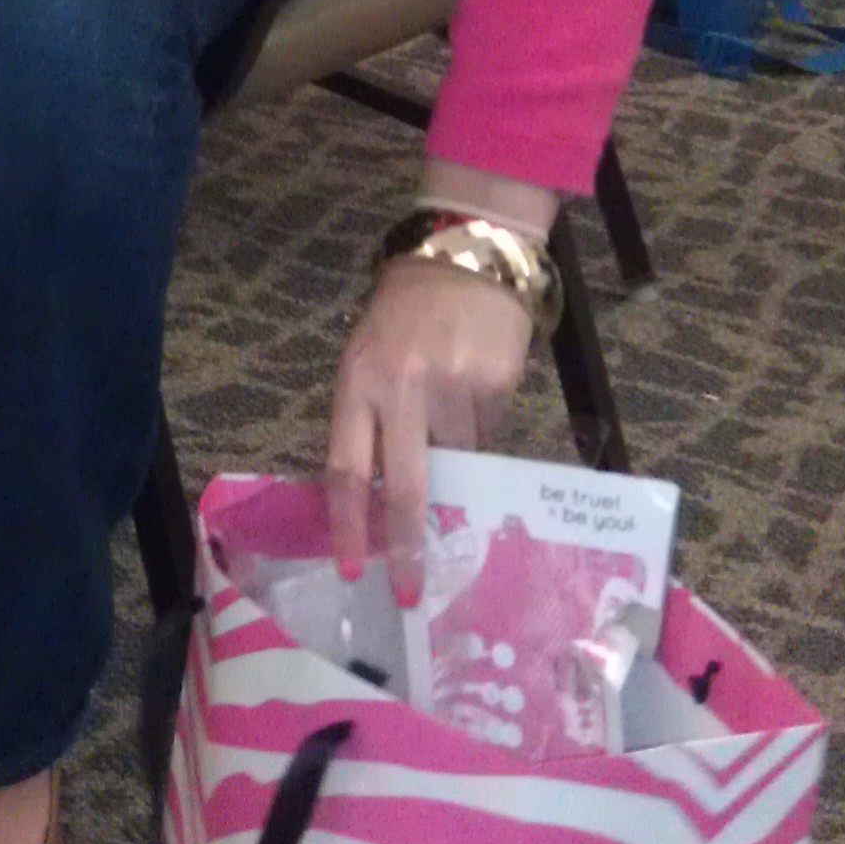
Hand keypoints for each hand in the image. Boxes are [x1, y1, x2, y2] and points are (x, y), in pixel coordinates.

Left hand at [321, 256, 535, 604]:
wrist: (463, 253)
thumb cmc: (402, 314)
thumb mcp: (366, 359)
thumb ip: (370, 421)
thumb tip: (381, 499)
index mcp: (358, 384)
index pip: (346, 468)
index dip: (349, 525)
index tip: (353, 571)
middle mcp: (403, 389)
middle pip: (404, 487)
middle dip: (407, 545)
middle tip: (412, 589)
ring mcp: (454, 388)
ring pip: (459, 461)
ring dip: (457, 462)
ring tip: (452, 412)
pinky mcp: (498, 386)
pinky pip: (490, 432)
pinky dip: (482, 427)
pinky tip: (476, 390)